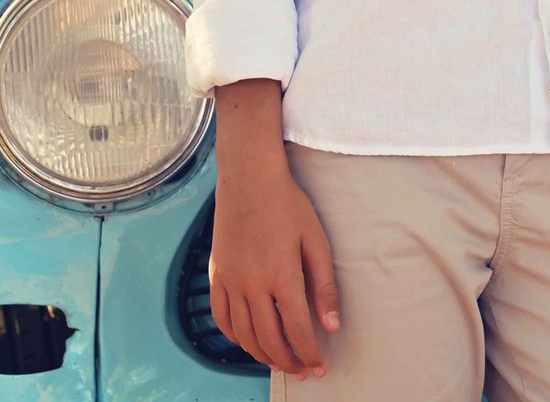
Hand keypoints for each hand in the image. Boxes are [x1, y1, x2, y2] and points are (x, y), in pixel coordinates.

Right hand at [210, 158, 339, 378]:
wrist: (249, 179)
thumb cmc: (289, 206)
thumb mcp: (316, 241)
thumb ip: (325, 285)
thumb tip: (332, 325)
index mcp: (281, 276)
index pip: (297, 329)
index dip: (309, 353)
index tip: (319, 367)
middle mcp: (252, 285)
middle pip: (269, 339)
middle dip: (288, 361)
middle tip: (302, 370)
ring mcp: (230, 281)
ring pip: (243, 335)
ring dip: (262, 354)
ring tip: (280, 361)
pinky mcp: (217, 275)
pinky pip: (222, 318)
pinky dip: (235, 337)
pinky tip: (249, 340)